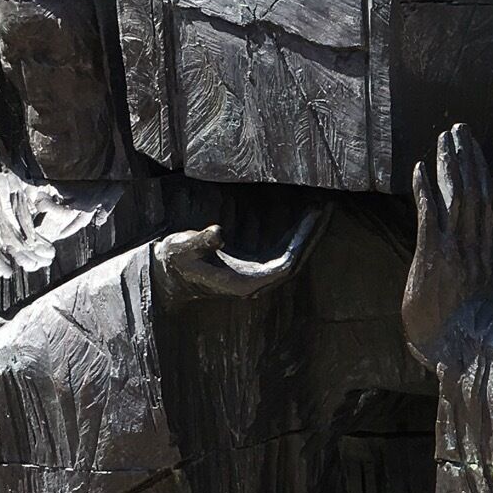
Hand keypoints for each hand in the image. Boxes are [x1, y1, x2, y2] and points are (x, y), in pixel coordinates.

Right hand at [153, 208, 328, 303]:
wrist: (168, 273)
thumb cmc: (177, 260)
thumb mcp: (184, 247)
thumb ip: (201, 241)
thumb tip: (217, 233)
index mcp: (245, 284)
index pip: (284, 266)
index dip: (300, 244)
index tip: (312, 222)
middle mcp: (256, 284)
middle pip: (294, 262)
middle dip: (311, 236)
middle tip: (325, 208)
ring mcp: (257, 277)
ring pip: (291, 258)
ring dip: (306, 236)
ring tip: (320, 209)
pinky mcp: (254, 268)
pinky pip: (282, 254)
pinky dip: (294, 238)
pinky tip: (302, 220)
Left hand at [403, 124, 492, 364]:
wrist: (462, 352)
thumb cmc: (467, 338)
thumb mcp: (476, 306)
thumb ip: (475, 286)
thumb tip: (475, 282)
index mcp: (486, 256)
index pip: (488, 207)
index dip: (483, 176)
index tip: (477, 154)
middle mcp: (475, 247)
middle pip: (476, 192)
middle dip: (468, 158)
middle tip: (460, 131)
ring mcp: (455, 249)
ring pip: (458, 196)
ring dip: (450, 164)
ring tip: (444, 138)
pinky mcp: (434, 255)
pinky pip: (431, 214)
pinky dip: (427, 189)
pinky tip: (421, 168)